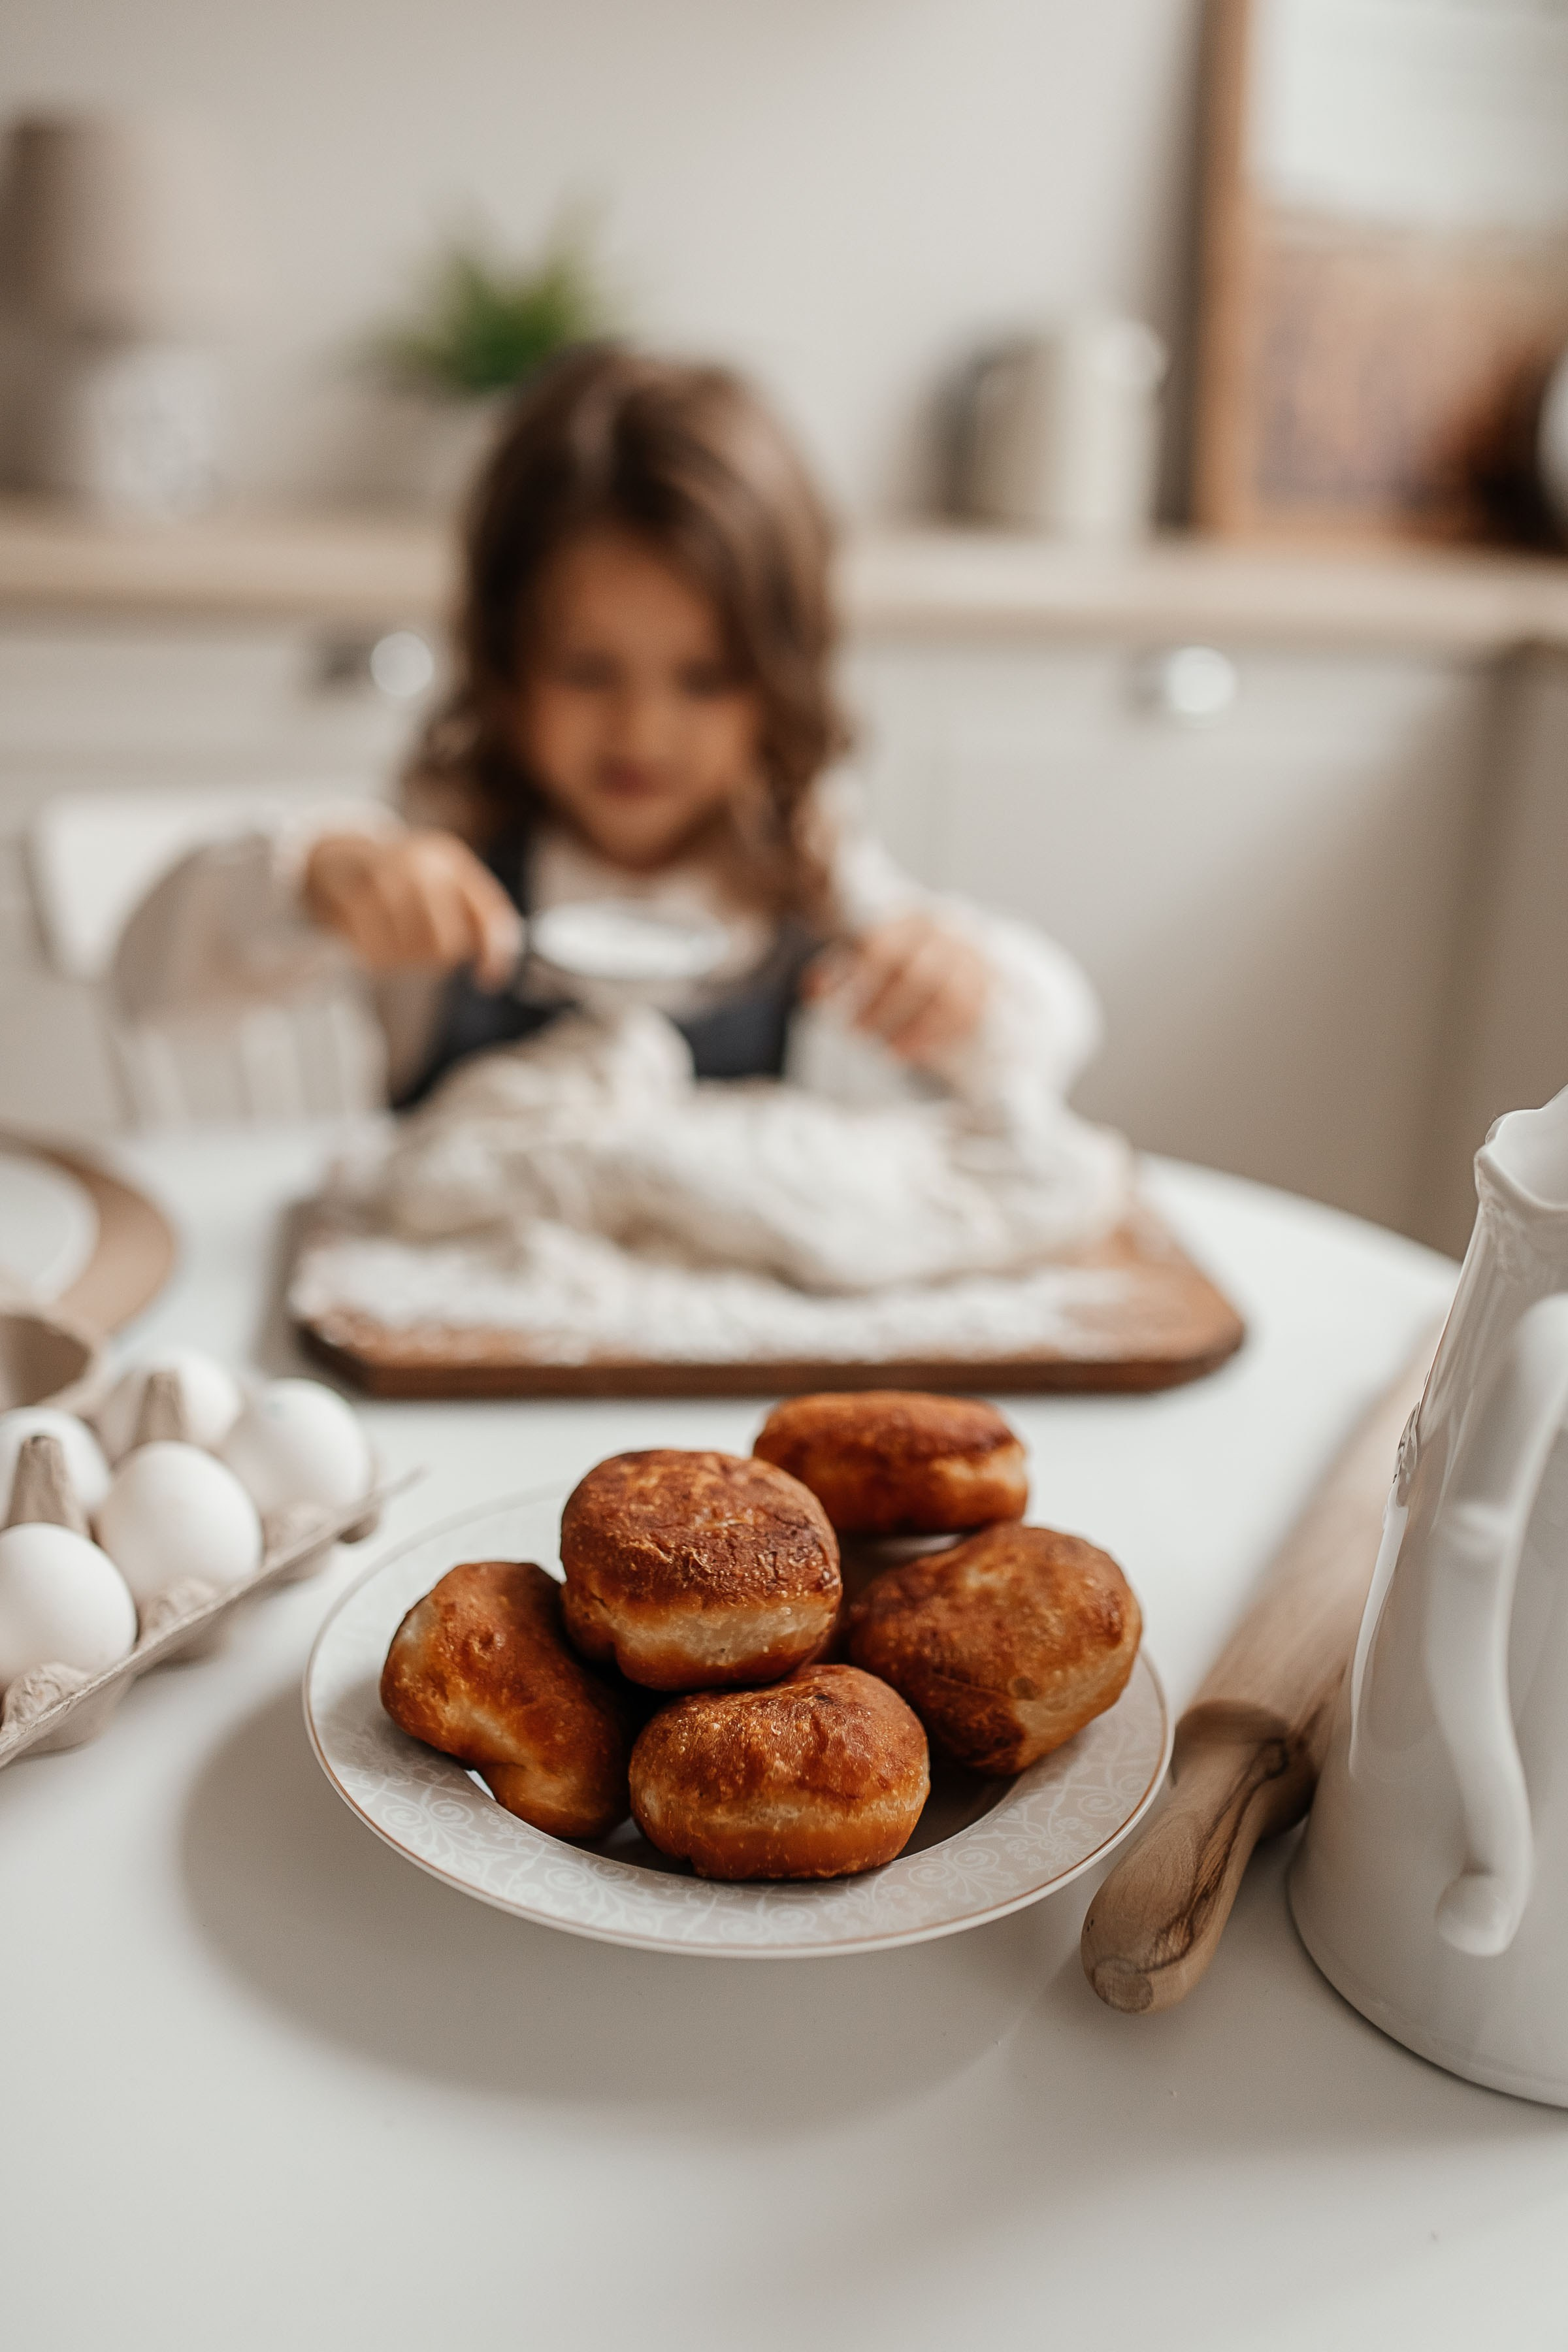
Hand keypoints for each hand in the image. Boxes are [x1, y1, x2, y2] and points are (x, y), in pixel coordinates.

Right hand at [303, 829, 522, 989]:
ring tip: (388, 940)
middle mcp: (424, 864)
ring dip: (400, 961)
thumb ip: (474, 920)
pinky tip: (366, 942)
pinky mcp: (354, 896)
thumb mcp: (441, 887)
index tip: (488, 981)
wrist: (334, 858)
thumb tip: (493, 971)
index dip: (497, 954)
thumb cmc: (398, 882)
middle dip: (435, 960)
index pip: (491, 915)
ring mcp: (387, 877)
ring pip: (410, 953)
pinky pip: (375, 953)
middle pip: (448, 945)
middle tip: (417, 952)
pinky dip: (372, 958)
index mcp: (452, 861)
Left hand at [804, 910, 990, 1067]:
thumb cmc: (903, 962)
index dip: (851, 975)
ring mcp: (973, 961)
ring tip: (883, 1049)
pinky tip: (904, 1053)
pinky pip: (964, 1017)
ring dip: (909, 1027)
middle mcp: (948, 934)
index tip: (821, 998)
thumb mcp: (872, 957)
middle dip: (880, 1006)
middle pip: (916, 973)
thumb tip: (811, 990)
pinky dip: (930, 1038)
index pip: (882, 945)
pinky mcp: (987, 989)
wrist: (964, 964)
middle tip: (854, 1030)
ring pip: (947, 998)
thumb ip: (842, 968)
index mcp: (913, 917)